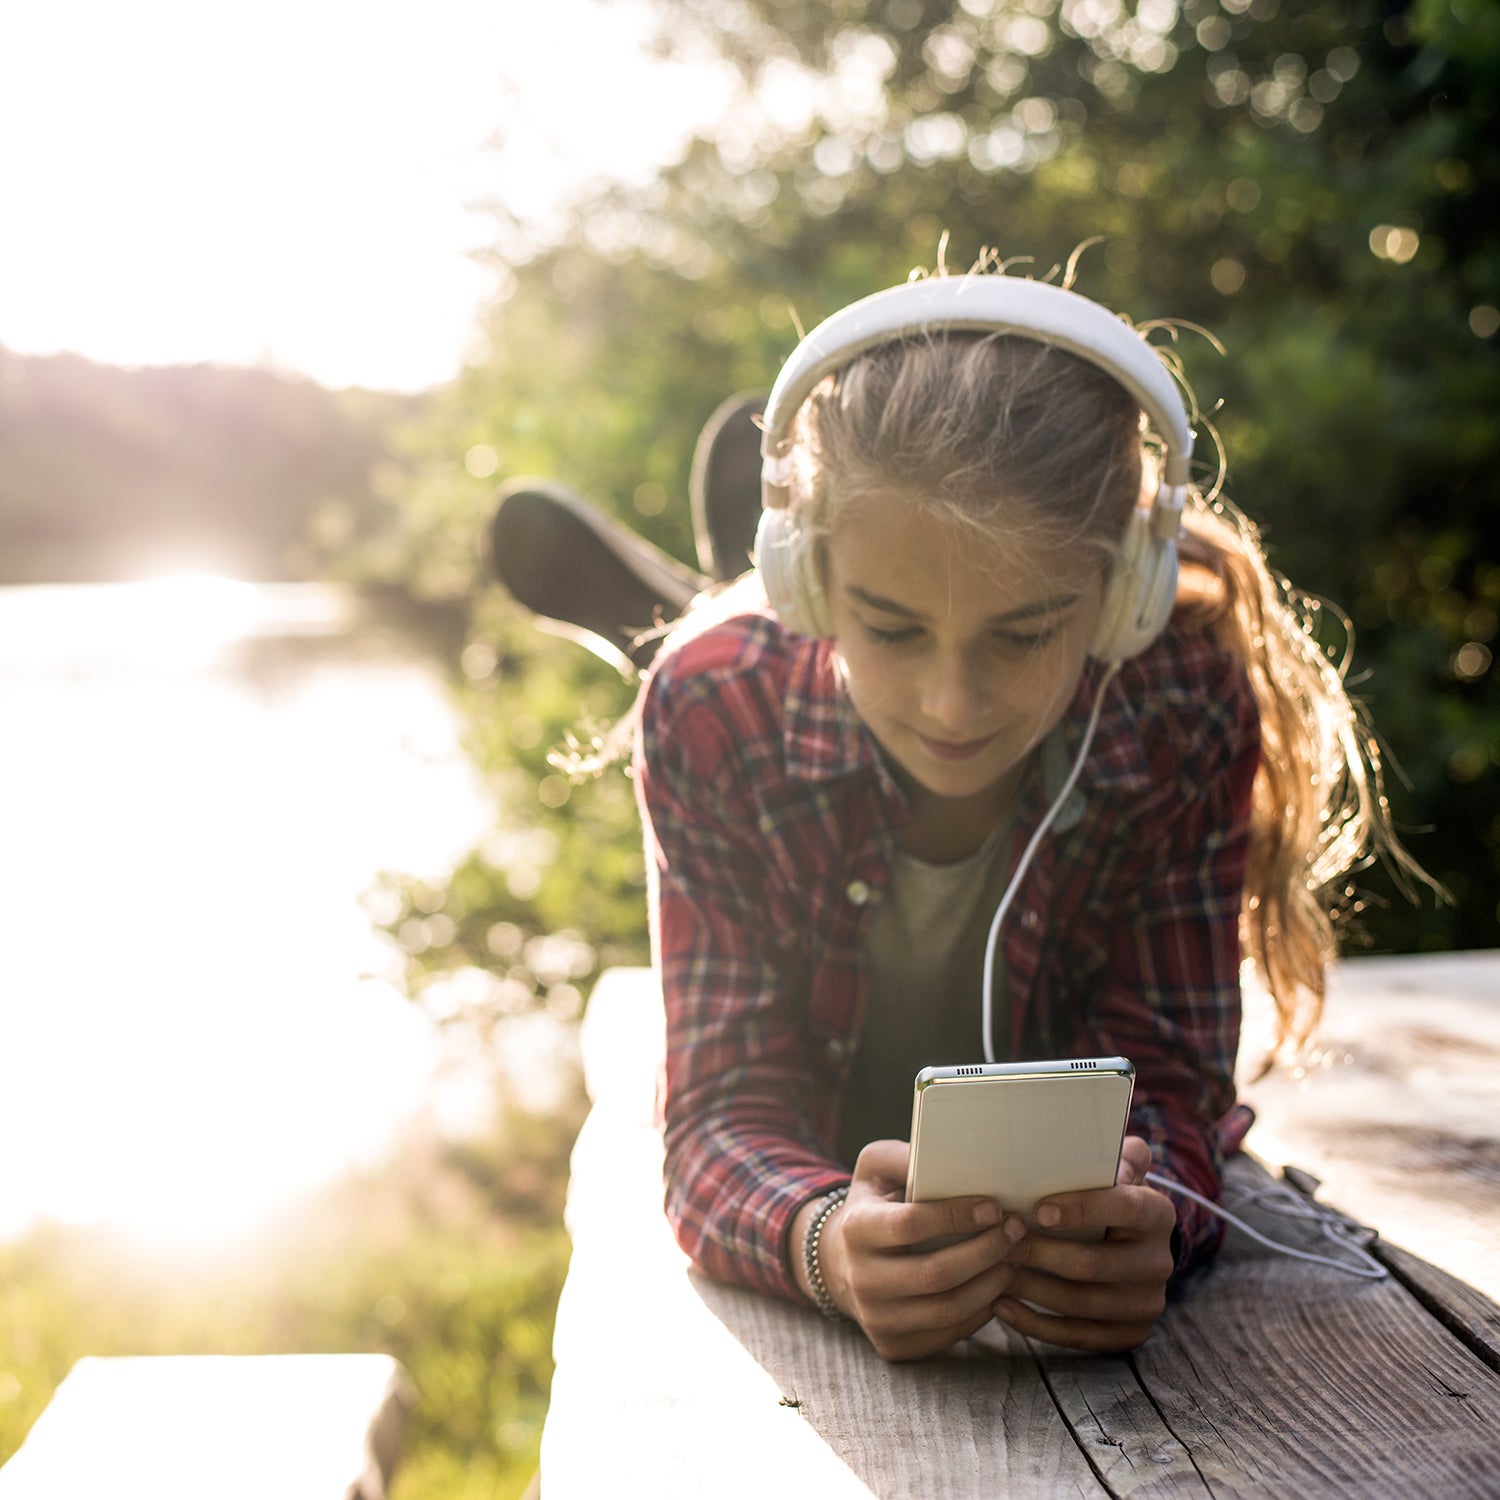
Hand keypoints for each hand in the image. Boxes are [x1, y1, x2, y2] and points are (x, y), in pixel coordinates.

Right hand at [800, 1139, 1022, 1361]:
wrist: (841, 1263)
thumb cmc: (873, 1205)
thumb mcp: (876, 1169)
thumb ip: (905, 1156)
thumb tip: (949, 1154)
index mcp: (857, 1230)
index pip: (911, 1225)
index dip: (956, 1216)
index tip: (994, 1207)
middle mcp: (861, 1280)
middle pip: (936, 1274)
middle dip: (985, 1251)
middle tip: (1016, 1230)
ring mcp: (877, 1319)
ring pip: (948, 1309)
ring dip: (991, 1283)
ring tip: (1014, 1258)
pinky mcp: (895, 1346)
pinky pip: (949, 1332)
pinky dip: (981, 1310)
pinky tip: (997, 1285)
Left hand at [991, 1136, 1176, 1351]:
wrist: (1132, 1246)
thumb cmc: (1108, 1196)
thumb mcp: (1118, 1170)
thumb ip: (1116, 1153)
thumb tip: (1108, 1144)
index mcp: (1158, 1214)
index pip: (1124, 1208)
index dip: (1082, 1208)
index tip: (1038, 1210)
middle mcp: (1159, 1262)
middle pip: (1093, 1263)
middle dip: (1039, 1253)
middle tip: (999, 1241)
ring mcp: (1146, 1303)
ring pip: (1081, 1302)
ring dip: (1031, 1288)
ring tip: (993, 1270)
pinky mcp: (1130, 1334)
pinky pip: (1078, 1336)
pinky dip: (1035, 1324)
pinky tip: (1002, 1305)